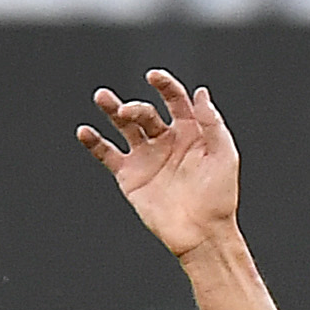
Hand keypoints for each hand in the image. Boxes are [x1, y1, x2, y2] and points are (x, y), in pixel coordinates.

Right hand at [77, 69, 239, 259]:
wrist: (201, 233)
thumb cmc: (219, 197)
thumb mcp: (224, 155)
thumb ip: (211, 123)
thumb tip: (201, 92)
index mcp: (190, 132)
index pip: (175, 100)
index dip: (165, 85)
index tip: (153, 76)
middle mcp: (166, 140)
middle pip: (145, 113)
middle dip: (135, 107)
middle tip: (127, 111)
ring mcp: (146, 157)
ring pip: (124, 126)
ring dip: (112, 110)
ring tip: (102, 97)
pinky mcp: (129, 175)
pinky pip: (108, 154)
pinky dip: (94, 142)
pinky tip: (85, 131)